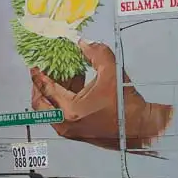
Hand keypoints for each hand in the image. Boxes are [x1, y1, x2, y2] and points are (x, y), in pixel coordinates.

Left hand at [29, 39, 172, 150]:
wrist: (142, 128)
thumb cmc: (126, 105)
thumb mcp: (112, 71)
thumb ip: (96, 53)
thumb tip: (83, 44)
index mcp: (70, 110)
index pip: (46, 90)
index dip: (38, 75)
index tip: (34, 65)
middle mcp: (66, 124)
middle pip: (40, 104)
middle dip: (40, 86)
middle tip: (44, 72)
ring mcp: (70, 131)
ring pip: (50, 110)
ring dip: (53, 93)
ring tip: (63, 75)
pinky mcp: (77, 133)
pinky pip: (61, 115)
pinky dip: (62, 101)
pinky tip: (75, 86)